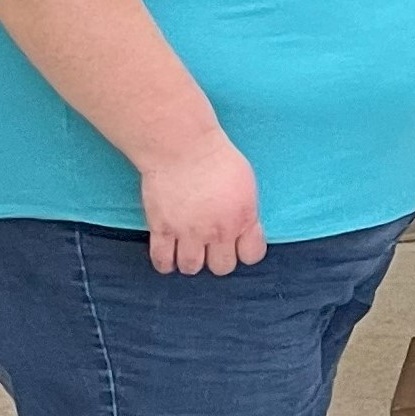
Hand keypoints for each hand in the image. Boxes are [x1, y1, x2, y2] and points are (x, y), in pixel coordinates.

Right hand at [142, 134, 266, 275]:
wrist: (182, 148)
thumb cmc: (217, 158)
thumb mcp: (246, 184)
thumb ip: (246, 211)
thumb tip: (245, 228)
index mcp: (244, 218)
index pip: (252, 256)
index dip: (246, 252)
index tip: (238, 245)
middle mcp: (218, 230)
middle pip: (222, 267)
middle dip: (217, 260)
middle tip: (211, 248)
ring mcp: (189, 232)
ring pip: (192, 268)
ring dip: (191, 262)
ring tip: (188, 250)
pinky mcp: (162, 229)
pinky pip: (162, 261)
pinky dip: (165, 263)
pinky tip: (168, 255)